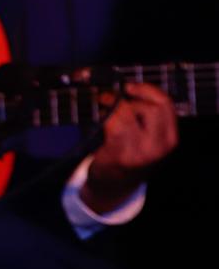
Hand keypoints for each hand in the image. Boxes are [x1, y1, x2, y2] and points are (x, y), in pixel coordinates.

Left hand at [83, 82, 178, 212]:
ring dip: (113, 104)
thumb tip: (127, 86)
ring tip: (104, 104)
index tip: (130, 86)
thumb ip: (146, 114)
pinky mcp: (121, 154)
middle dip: (131, 98)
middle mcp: (160, 146)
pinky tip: (99, 115)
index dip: (147, 90)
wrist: (113, 181)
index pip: (166, 104)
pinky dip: (104, 114)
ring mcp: (141, 151)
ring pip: (130, 112)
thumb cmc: (128, 152)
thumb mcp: (147, 136)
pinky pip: (113, 124)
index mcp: (169, 138)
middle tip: (114, 97)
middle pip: (151, 107)